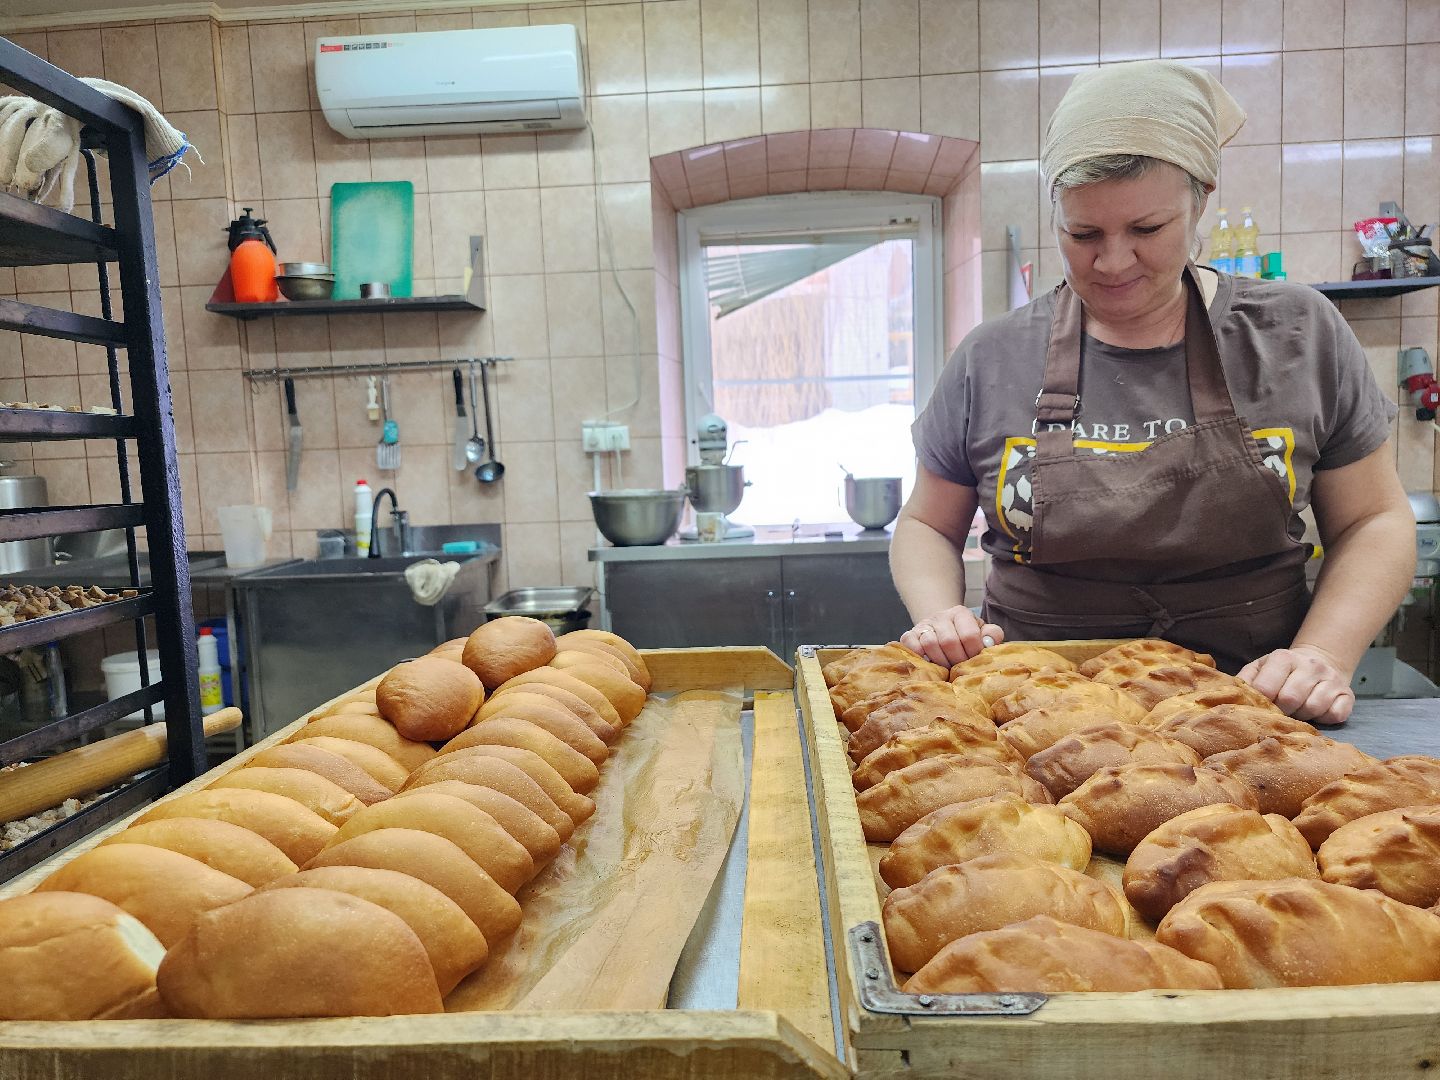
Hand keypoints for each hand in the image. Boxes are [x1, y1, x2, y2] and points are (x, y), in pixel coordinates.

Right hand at [900, 607, 1005, 667]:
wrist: (941, 627)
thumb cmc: (965, 635)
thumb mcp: (981, 632)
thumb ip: (992, 635)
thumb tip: (989, 642)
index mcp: (960, 613)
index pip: (969, 635)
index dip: (974, 653)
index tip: (975, 661)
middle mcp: (940, 616)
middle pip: (949, 641)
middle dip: (957, 660)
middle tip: (961, 669)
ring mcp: (923, 625)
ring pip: (930, 644)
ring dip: (941, 662)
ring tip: (947, 669)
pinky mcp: (908, 635)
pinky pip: (911, 647)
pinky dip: (920, 658)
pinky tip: (930, 664)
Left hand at [1237, 645, 1354, 725]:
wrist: (1317, 661)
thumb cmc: (1280, 672)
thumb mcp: (1259, 669)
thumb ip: (1245, 681)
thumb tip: (1232, 697)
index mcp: (1283, 657)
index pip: (1266, 688)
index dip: (1262, 702)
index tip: (1264, 704)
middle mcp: (1310, 665)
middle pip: (1290, 699)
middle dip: (1282, 710)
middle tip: (1282, 709)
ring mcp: (1331, 679)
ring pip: (1312, 708)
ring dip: (1302, 715)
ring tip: (1298, 708)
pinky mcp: (1348, 695)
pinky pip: (1335, 715)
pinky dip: (1324, 719)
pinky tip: (1317, 711)